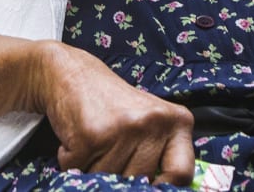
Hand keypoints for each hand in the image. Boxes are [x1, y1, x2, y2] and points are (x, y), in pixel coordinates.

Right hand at [31, 42, 194, 183]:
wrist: (74, 73)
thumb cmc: (114, 104)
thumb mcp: (151, 122)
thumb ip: (161, 154)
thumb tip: (155, 189)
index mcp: (176, 121)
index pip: (181, 173)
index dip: (163, 188)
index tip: (148, 186)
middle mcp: (153, 123)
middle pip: (139, 181)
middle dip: (119, 175)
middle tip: (109, 151)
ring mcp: (122, 129)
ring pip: (108, 179)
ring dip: (92, 169)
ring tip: (94, 143)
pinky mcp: (91, 136)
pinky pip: (80, 171)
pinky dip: (72, 162)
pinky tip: (78, 140)